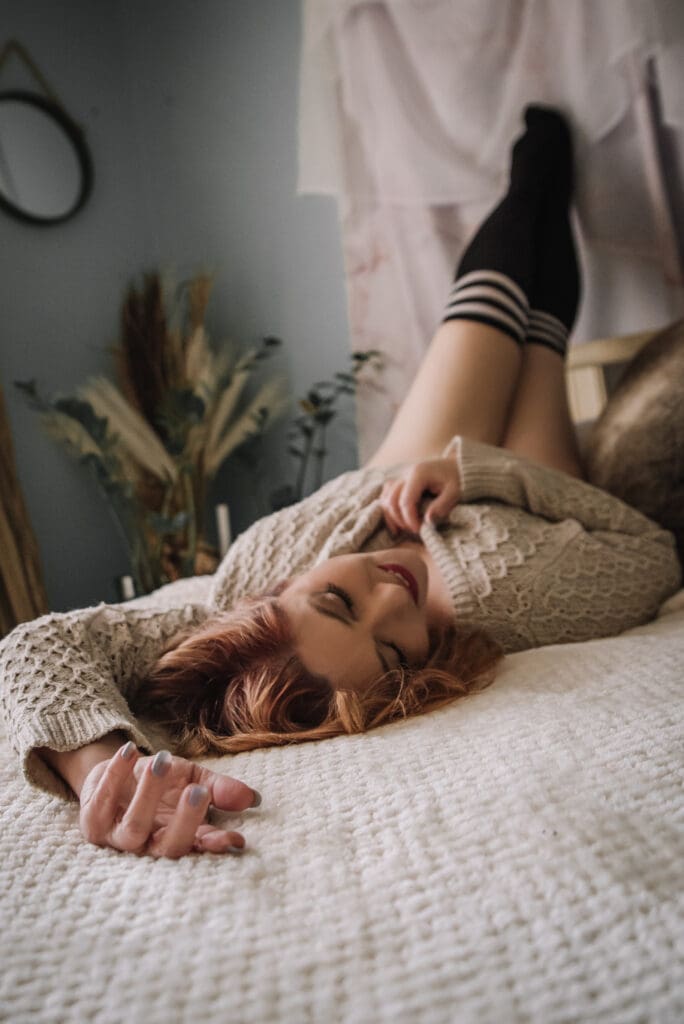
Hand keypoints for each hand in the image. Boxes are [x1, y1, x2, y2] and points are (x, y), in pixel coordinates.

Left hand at [78, 742, 259, 857]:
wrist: (115, 774)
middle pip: (168, 848)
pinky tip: (130, 751)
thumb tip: (251, 798)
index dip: (216, 845)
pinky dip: (116, 774)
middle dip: (185, 822)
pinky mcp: (92, 822)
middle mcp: (148, 845)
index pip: (199, 847)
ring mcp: (117, 838)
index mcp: (177, 837)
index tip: (235, 837)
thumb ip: (219, 788)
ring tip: (163, 760)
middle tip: (199, 791)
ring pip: (134, 829)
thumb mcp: (193, 779)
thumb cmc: (161, 783)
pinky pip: (103, 800)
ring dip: (150, 794)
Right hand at [380, 457, 460, 535]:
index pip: (406, 501)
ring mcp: (401, 477)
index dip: (410, 520)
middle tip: (414, 531)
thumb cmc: (458, 479)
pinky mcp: (400, 482)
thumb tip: (427, 521)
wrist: (456, 466)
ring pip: (385, 498)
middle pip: (391, 500)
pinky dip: (389, 509)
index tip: (420, 531)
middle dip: (400, 520)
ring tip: (403, 530)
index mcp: (418, 474)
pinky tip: (398, 522)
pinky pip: (386, 495)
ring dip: (391, 516)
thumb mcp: (455, 492)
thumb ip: (442, 506)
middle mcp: (405, 474)